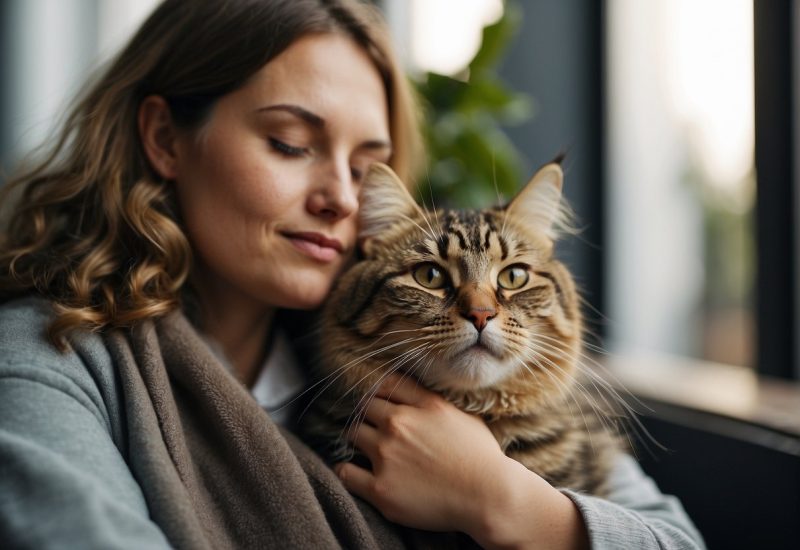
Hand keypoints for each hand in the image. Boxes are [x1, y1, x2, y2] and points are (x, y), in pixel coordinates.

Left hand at [334, 374, 588, 548]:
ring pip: (354, 435)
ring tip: (368, 449)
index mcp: (422, 405)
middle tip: (375, 428)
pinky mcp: (380, 488)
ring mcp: (386, 455)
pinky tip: (354, 471)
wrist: (488, 497)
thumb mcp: (461, 415)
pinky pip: (346, 473)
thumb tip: (412, 392)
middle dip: (370, 416)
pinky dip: (346, 470)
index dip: (380, 393)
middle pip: (366, 409)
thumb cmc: (481, 457)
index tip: (380, 402)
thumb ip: (432, 400)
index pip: (385, 385)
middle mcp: (400, 424)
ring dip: (359, 440)